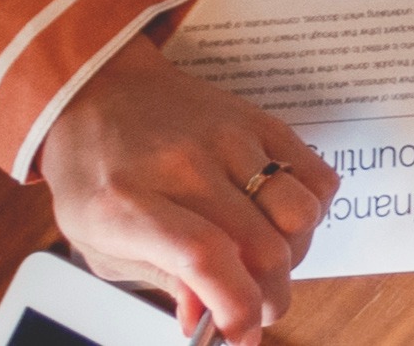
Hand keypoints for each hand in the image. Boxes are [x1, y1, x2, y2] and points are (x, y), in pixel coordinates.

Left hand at [40, 47, 330, 345]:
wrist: (97, 93)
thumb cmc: (96, 175)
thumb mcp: (101, 244)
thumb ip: (162, 281)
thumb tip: (208, 323)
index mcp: (125, 204)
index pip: (202, 257)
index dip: (235, 307)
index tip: (244, 337)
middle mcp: (181, 167)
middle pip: (260, 247)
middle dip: (269, 299)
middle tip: (255, 310)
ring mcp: (226, 138)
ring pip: (298, 215)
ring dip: (294, 256)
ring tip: (267, 261)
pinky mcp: (259, 121)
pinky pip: (317, 177)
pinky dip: (312, 212)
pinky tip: (279, 220)